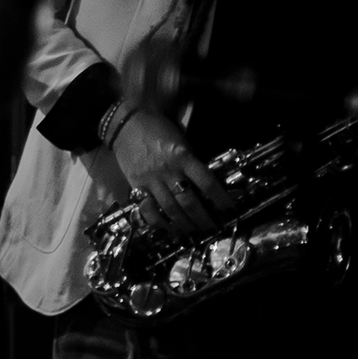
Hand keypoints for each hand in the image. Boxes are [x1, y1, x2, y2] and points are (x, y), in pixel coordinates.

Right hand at [113, 104, 237, 229]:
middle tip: (213, 229)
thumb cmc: (160, 130)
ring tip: (195, 234)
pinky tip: (168, 230)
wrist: (126, 124)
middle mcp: (168, 171)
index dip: (221, 199)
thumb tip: (207, 188)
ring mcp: (150, 180)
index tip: (231, 210)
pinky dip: (158, 222)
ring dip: (185, 224)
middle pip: (189, 201)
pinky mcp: (136, 185)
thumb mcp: (183, 143)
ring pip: (170, 208)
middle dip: (203, 219)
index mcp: (183, 157)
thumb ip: (192, 164)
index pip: (207, 182)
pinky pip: (147, 208)